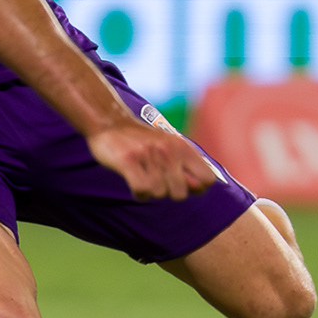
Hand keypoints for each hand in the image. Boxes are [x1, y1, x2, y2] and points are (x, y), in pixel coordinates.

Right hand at [86, 120, 217, 201]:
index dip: (196, 188)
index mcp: (182, 147)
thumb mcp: (171, 146)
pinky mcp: (129, 161)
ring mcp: (148, 155)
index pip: (206, 179)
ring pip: (160, 194)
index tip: (183, 184)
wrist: (111, 123)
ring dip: (151, 192)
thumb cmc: (143, 141)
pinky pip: (142, 190)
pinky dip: (138, 193)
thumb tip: (200, 188)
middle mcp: (168, 150)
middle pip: (181, 193)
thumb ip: (187, 165)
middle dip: (169, 193)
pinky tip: (135, 183)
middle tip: (158, 181)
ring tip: (144, 178)